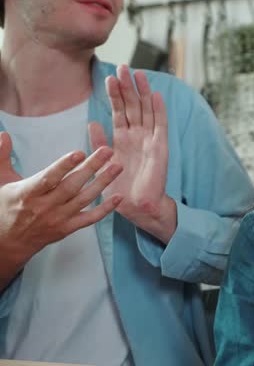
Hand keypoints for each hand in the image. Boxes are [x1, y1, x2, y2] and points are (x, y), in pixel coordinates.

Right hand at [0, 132, 122, 260]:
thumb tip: (5, 134)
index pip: (48, 178)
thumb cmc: (5, 206)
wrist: (6, 242)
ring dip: (102, 183)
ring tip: (117, 167)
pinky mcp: (67, 228)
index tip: (80, 152)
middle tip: (107, 151)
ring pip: (84, 199)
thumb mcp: (0, 181)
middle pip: (71, 186)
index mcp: (26, 193)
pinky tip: (119, 197)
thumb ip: (1, 157)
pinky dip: (105, 209)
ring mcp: (57, 219)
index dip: (64, 166)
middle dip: (91, 167)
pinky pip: (89, 219)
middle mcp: (44, 207)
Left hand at [89, 65, 174, 242]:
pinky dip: (158, 110)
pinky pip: (160, 125)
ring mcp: (150, 139)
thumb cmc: (120, 189)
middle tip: (123, 67)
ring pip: (146, 110)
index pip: (119, 111)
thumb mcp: (102, 163)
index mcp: (123, 139)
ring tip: (137, 73)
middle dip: (128, 87)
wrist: (137, 206)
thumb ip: (99, 142)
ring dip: (142, 92)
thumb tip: (92, 122)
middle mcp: (137, 136)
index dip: (115, 94)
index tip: (109, 77)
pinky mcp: (160, 147)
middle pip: (133, 105)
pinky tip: (155, 95)